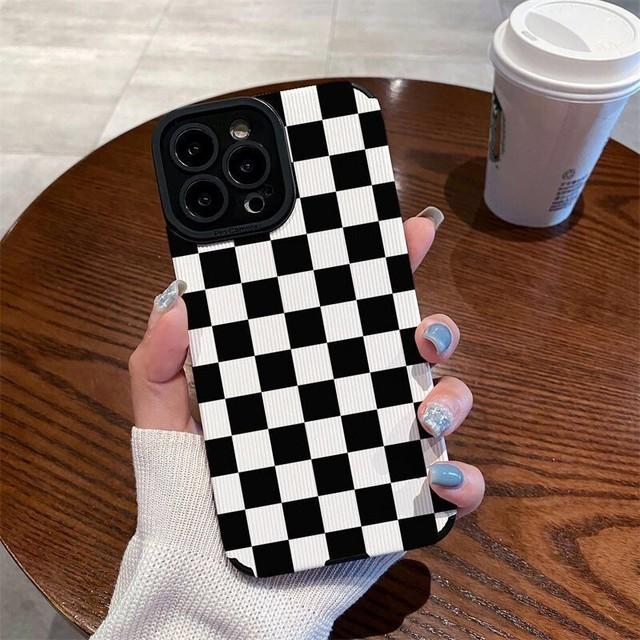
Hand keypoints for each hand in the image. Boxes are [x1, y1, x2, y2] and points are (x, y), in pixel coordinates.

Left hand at [129, 207, 483, 518]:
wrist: (214, 583)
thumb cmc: (191, 495)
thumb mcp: (165, 418)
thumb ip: (159, 360)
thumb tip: (176, 300)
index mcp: (309, 368)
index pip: (355, 304)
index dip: (388, 263)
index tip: (410, 232)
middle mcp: (354, 399)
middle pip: (415, 346)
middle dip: (435, 328)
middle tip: (420, 337)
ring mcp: (382, 445)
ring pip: (446, 403)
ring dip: (453, 397)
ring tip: (423, 414)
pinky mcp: (400, 498)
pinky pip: (452, 484)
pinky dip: (463, 480)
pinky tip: (439, 480)